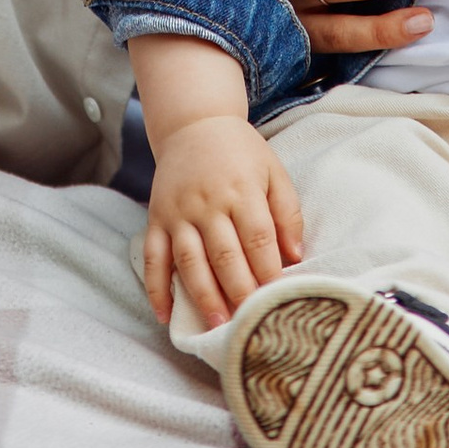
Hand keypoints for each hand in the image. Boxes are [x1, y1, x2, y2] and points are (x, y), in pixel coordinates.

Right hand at [142, 115, 304, 329]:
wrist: (194, 124)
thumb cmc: (240, 153)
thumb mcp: (273, 172)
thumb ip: (287, 212)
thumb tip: (295, 256)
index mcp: (242, 190)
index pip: (257, 237)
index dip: (268, 270)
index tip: (278, 299)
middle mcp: (208, 202)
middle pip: (224, 254)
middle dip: (239, 291)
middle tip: (250, 323)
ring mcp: (178, 212)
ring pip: (189, 260)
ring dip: (202, 295)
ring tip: (217, 323)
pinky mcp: (156, 218)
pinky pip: (152, 257)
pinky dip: (156, 288)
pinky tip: (165, 314)